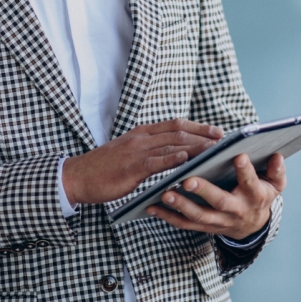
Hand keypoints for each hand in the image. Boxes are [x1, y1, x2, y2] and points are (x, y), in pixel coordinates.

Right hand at [62, 119, 221, 205]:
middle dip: (202, 134)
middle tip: (222, 139)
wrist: (78, 176)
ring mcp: (136, 151)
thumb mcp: (129, 152)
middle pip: (178, 132)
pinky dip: (172, 159)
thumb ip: (149, 150)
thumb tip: (173, 152)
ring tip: (213, 149)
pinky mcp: (131, 168)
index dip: (197, 126)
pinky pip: (155, 162)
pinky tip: (186, 160)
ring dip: (195, 146)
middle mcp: (141, 138)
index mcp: (142, 133)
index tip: (216, 130)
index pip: (175, 125)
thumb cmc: (104, 168)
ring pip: (171, 145)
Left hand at [146, 153, 285, 239]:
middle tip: (187, 179)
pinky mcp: (204, 227)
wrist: (253, 225)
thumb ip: (277, 170)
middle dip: (203, 191)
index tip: (238, 155)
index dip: (246, 171)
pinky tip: (153, 206)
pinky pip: (185, 224)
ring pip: (199, 216)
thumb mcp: (276, 184)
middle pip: (219, 202)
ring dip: (181, 206)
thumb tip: (277, 156)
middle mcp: (236, 210)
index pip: (250, 182)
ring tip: (165, 193)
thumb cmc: (262, 194)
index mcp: (254, 196)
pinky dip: (168, 216)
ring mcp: (219, 221)